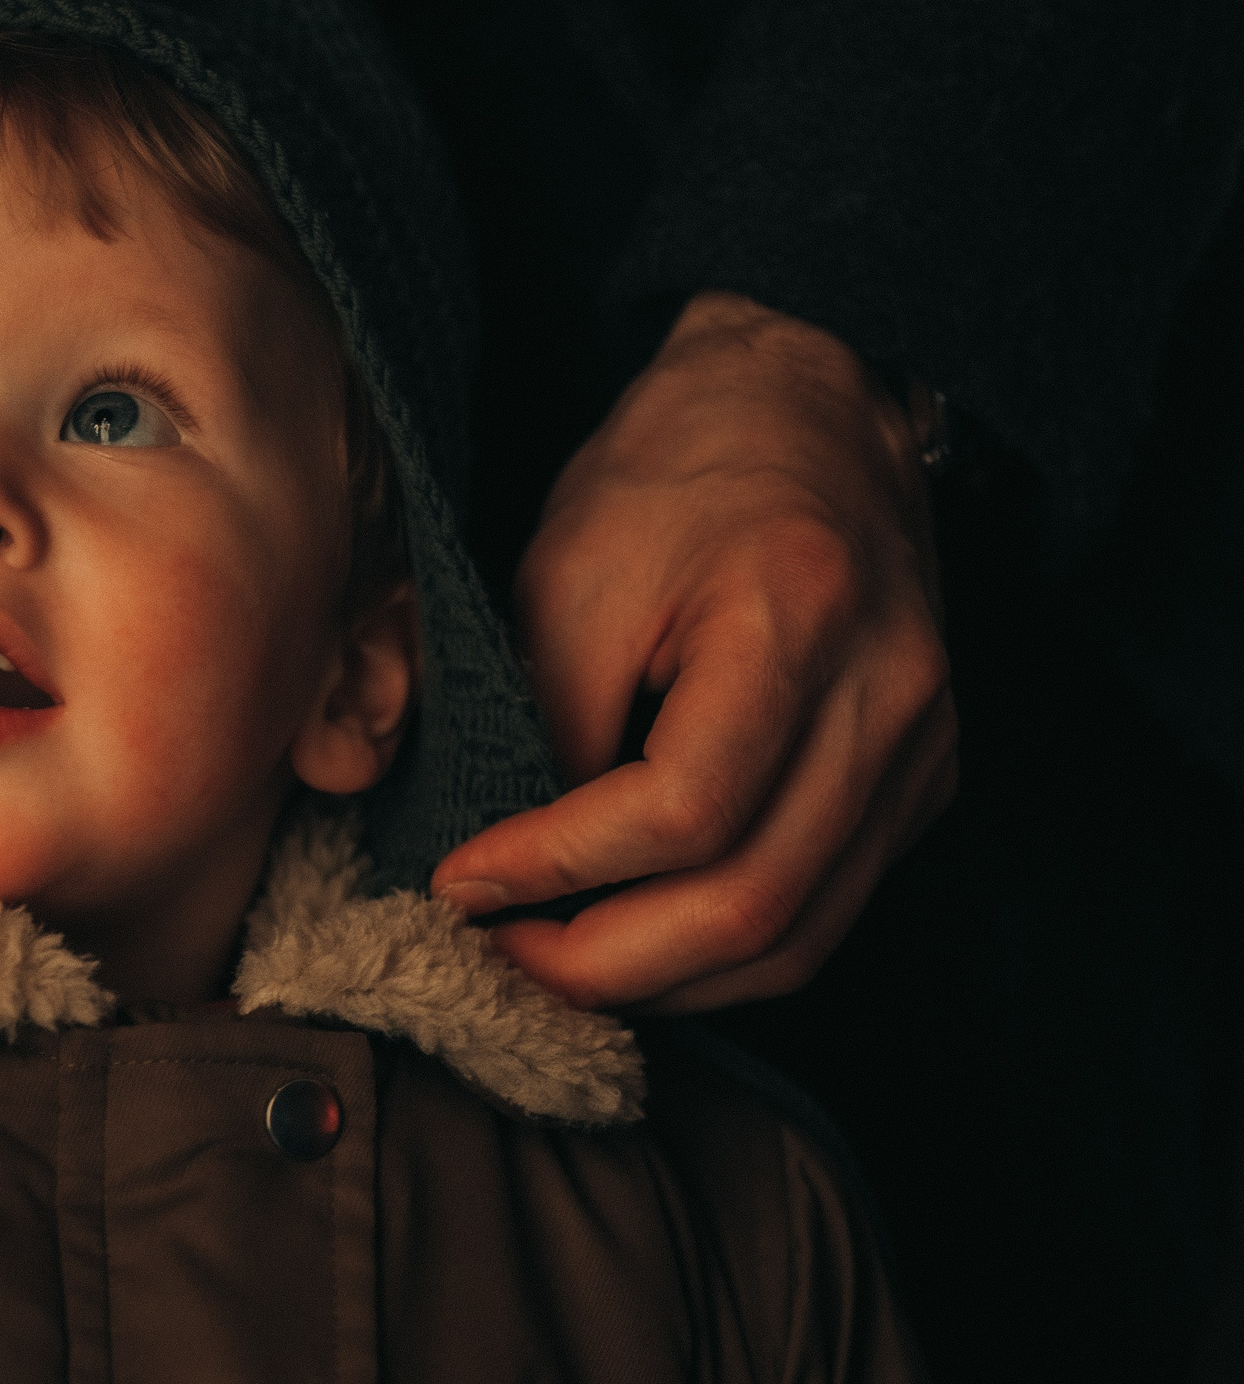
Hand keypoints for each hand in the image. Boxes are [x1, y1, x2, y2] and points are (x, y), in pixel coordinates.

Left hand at [433, 292, 957, 1011]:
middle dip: (608, 962)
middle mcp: (890, 696)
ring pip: (799, 938)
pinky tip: (635, 941)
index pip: (683, 810)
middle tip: (499, 955)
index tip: (461, 882)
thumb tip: (516, 869)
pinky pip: (825, 911)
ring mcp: (922, 747)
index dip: (559, 868)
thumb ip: (552, 724)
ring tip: (552, 965)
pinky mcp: (921, 780)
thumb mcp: (571, 572)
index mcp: (798, 617)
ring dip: (664, 980)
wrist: (804, 403)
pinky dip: (724, 952)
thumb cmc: (673, 471)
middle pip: (755, 903)